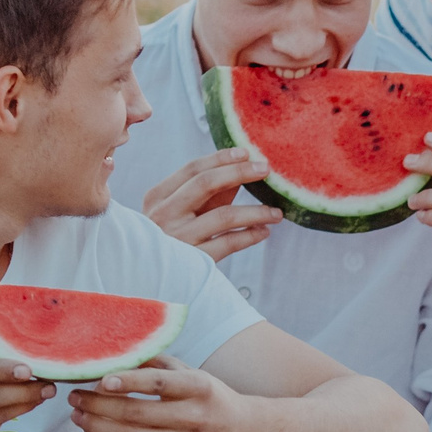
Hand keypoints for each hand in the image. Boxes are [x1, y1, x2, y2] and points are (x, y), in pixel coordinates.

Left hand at [69, 355, 261, 431]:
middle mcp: (195, 417)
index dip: (127, 381)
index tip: (100, 378)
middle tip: (75, 396)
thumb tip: (118, 354)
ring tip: (79, 415)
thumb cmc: (215, 401)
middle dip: (97, 404)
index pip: (158, 383)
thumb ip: (160, 365)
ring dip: (96, 427)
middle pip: (135, 413)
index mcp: (200, 388)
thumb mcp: (196, 375)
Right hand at [143, 148, 283, 258]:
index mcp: (158, 197)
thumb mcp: (183, 211)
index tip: (247, 152)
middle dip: (239, 172)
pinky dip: (250, 236)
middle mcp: (164, 215)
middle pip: (205, 184)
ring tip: (276, 213)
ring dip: (255, 211)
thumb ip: (208, 192)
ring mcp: (178, 238)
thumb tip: (242, 167)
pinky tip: (264, 232)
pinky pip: (229, 243)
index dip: (221, 158)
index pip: (192, 169)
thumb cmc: (173, 237)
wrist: (155, 278)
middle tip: (265, 169)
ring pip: (224, 216)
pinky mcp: (193, 261)